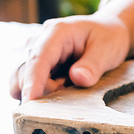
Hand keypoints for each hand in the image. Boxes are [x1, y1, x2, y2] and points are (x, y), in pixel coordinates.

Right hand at [9, 13, 130, 102]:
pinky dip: (46, 90)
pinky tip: (64, 85)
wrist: (109, 30)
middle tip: (70, 90)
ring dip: (44, 91)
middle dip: (42, 90)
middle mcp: (39, 40)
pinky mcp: (37, 63)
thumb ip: (93, 65)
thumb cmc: (109, 37)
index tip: (30, 103)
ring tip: (70, 84)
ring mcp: (35, 51)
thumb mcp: (108, 49)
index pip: (37, 59)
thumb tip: (78, 78)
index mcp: (56, 32)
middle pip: (25, 73)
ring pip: (24, 80)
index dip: (32, 82)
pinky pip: (33, 83)